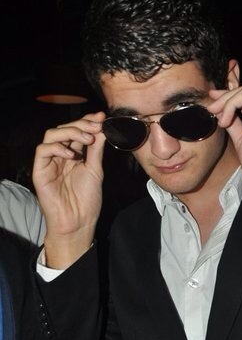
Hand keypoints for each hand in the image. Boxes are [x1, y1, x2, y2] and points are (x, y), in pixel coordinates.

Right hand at [33, 111, 105, 267]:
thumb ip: (96, 149)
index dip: (87, 121)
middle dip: (81, 125)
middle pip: (64, 129)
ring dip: (71, 132)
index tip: (101, 117)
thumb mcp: (95, 170)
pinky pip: (42, 150)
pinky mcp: (40, 171)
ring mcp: (49, 162)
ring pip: (52, 134)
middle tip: (96, 127)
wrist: (79, 222)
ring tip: (87, 139)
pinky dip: (57, 147)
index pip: (76, 131)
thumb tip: (102, 129)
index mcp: (73, 155)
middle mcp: (60, 156)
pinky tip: (72, 155)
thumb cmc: (87, 201)